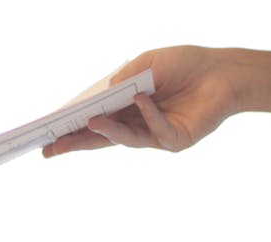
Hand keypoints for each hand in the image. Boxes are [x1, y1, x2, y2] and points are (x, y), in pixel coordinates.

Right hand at [43, 46, 242, 156]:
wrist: (223, 71)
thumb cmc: (184, 64)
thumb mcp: (147, 63)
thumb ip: (124, 78)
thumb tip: (102, 94)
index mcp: (126, 108)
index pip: (95, 122)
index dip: (72, 129)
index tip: (48, 135)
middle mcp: (138, 125)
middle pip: (102, 138)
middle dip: (76, 143)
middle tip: (51, 149)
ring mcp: (156, 135)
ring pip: (126, 138)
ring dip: (108, 129)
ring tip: (90, 120)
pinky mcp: (176, 140)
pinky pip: (157, 130)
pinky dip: (148, 114)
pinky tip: (140, 99)